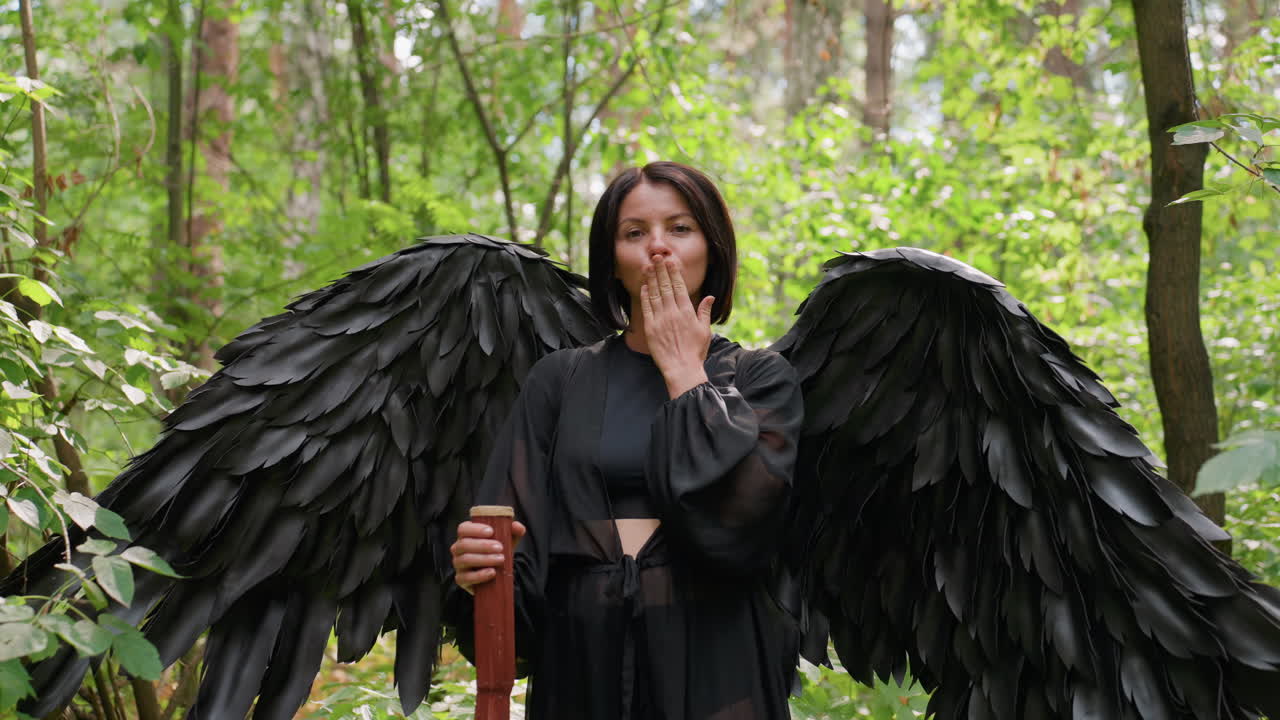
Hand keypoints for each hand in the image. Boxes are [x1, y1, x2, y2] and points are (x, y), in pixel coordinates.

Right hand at [451, 519, 526, 594]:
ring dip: (484, 559)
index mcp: (466, 535)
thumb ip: (513, 532)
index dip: (475, 529)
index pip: (463, 529)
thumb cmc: (498, 551)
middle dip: (483, 545)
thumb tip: (518, 527)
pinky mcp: (461, 579)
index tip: (491, 531)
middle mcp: (458, 548)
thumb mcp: (507, 540)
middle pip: (464, 544)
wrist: (497, 573)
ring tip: (500, 559)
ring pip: (465, 560)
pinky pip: (465, 578)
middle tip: (500, 547)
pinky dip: (479, 575)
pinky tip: (492, 572)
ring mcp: (458, 564)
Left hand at [640, 254, 713, 397]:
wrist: (682, 369)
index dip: (674, 273)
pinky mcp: (650, 328)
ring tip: (648, 266)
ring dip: (651, 279)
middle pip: (665, 287)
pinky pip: (646, 308)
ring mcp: (660, 320)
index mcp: (687, 312)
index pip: (679, 287)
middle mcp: (673, 313)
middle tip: (657, 257)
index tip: (670, 261)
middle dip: (661, 270)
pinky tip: (643, 287)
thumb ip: (704, 311)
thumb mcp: (705, 330)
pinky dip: (644, 296)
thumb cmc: (695, 351)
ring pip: (654, 294)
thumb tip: (709, 296)